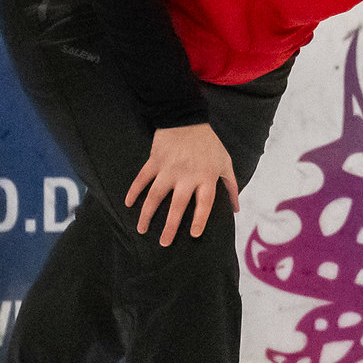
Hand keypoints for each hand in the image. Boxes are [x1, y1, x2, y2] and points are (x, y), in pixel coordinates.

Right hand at [125, 122, 237, 246]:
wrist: (187, 118)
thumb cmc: (209, 144)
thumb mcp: (225, 162)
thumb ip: (231, 186)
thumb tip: (235, 209)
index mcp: (206, 177)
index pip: (204, 203)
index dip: (200, 220)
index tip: (194, 235)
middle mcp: (187, 176)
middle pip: (177, 206)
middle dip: (170, 227)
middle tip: (164, 243)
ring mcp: (168, 169)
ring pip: (155, 196)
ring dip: (147, 214)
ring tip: (141, 229)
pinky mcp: (155, 161)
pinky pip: (142, 178)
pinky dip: (134, 190)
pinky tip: (128, 204)